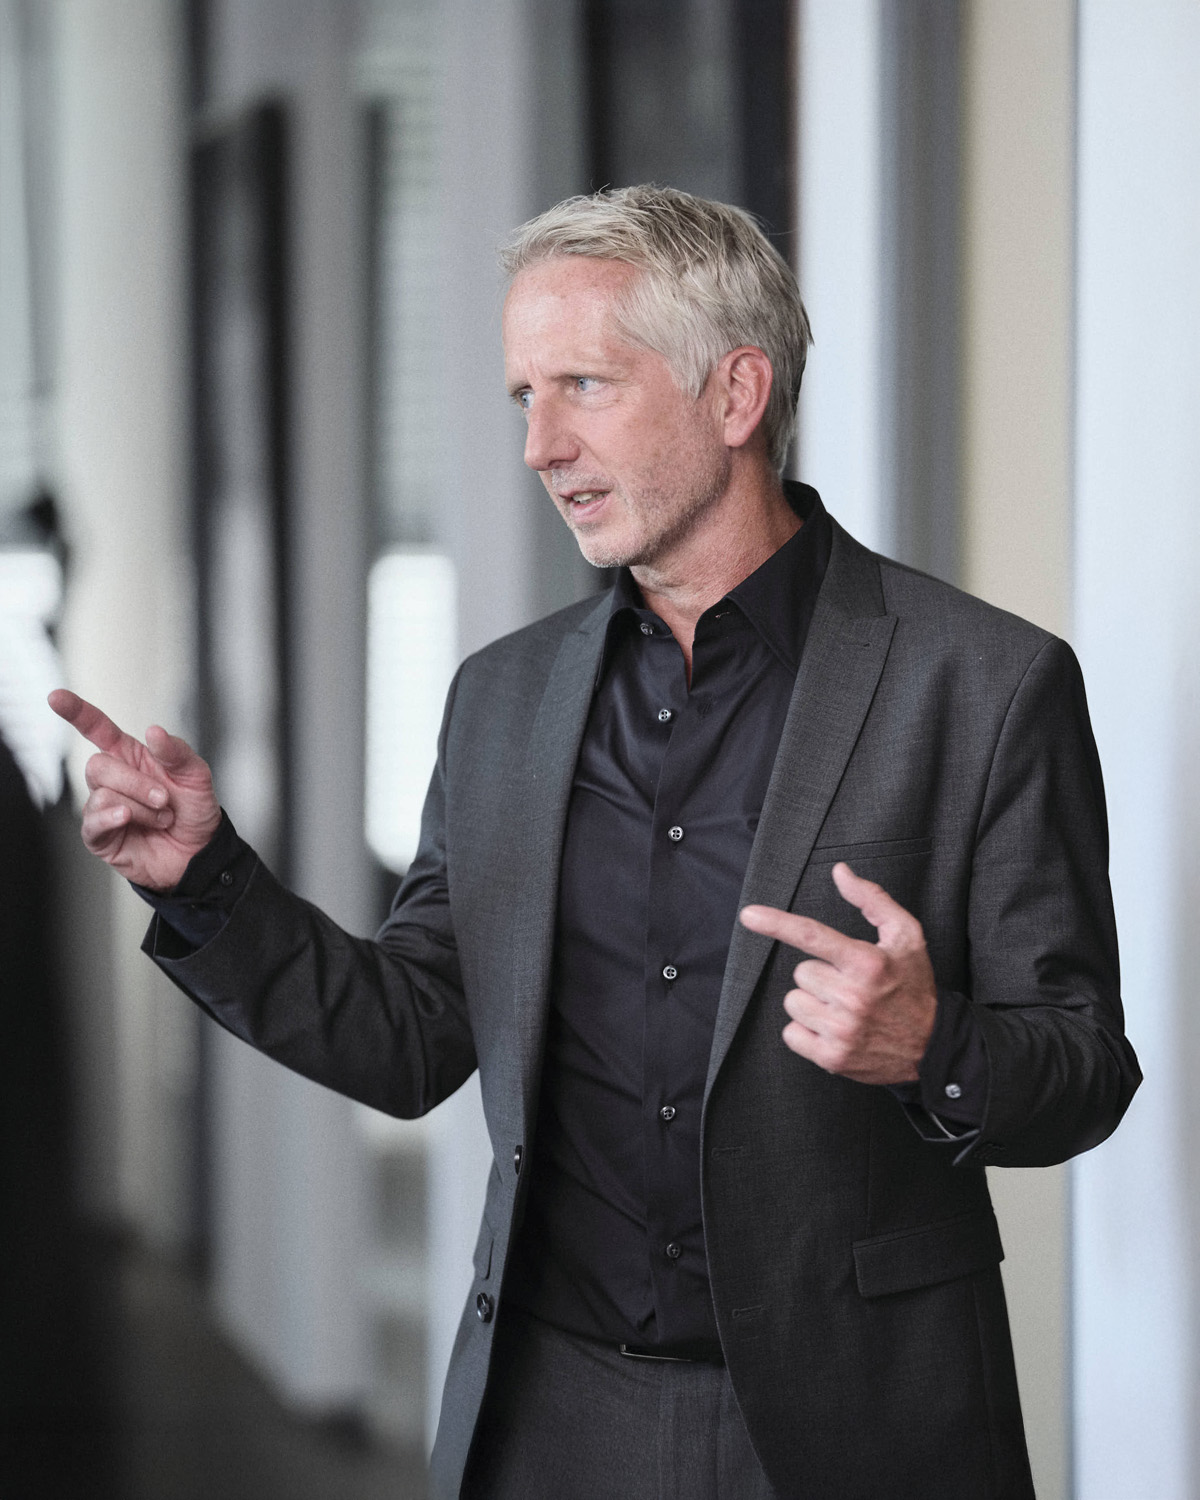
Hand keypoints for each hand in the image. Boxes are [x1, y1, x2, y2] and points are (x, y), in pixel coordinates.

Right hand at [48, 689, 221, 890]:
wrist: (200, 853)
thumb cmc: (193, 811)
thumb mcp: (196, 776)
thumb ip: (177, 752)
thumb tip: (153, 731)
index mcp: (131, 756)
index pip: (96, 728)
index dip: (77, 712)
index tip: (56, 697)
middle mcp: (113, 779)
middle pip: (97, 765)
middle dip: (134, 782)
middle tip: (164, 799)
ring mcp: (103, 807)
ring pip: (101, 794)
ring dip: (139, 807)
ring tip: (163, 819)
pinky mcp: (100, 835)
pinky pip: (93, 822)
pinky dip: (112, 817)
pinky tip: (127, 818)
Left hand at [739, 862, 936, 1085]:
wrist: (933, 1046)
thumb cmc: (914, 985)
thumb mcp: (906, 936)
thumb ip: (872, 899)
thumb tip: (840, 872)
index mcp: (868, 963)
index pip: (812, 936)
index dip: (777, 923)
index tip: (749, 915)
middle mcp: (853, 997)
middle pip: (801, 972)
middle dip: (819, 976)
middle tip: (848, 985)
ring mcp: (841, 1030)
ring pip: (793, 1002)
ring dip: (812, 1003)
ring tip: (843, 1008)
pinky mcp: (832, 1058)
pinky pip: (791, 1033)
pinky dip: (806, 1031)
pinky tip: (833, 1030)